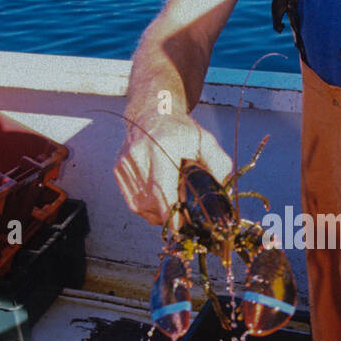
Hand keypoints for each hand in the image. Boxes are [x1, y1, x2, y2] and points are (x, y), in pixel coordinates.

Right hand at [113, 111, 232, 226]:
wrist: (154, 113)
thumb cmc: (182, 131)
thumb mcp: (206, 141)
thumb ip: (219, 165)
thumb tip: (222, 192)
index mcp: (163, 145)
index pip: (162, 188)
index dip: (171, 213)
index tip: (181, 226)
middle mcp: (140, 153)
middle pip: (151, 202)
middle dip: (168, 216)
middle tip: (182, 218)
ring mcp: (126, 162)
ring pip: (139, 205)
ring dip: (156, 214)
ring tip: (171, 207)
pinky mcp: (118, 169)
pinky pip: (132, 200)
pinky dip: (146, 207)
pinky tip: (158, 200)